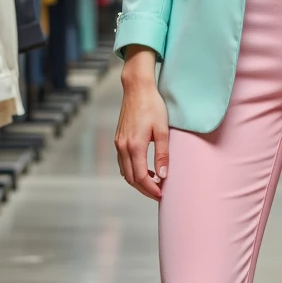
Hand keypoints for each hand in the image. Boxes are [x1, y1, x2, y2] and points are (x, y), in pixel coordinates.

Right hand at [115, 47, 168, 200]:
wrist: (137, 88)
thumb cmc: (152, 106)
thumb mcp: (162, 130)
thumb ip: (163, 154)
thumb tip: (163, 175)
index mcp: (134, 146)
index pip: (141, 177)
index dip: (151, 189)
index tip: (162, 194)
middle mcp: (123, 147)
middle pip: (131, 178)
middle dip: (144, 189)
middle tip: (159, 193)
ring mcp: (118, 143)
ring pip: (125, 171)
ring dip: (138, 181)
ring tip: (154, 183)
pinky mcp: (118, 139)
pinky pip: (123, 162)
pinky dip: (132, 170)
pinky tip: (145, 169)